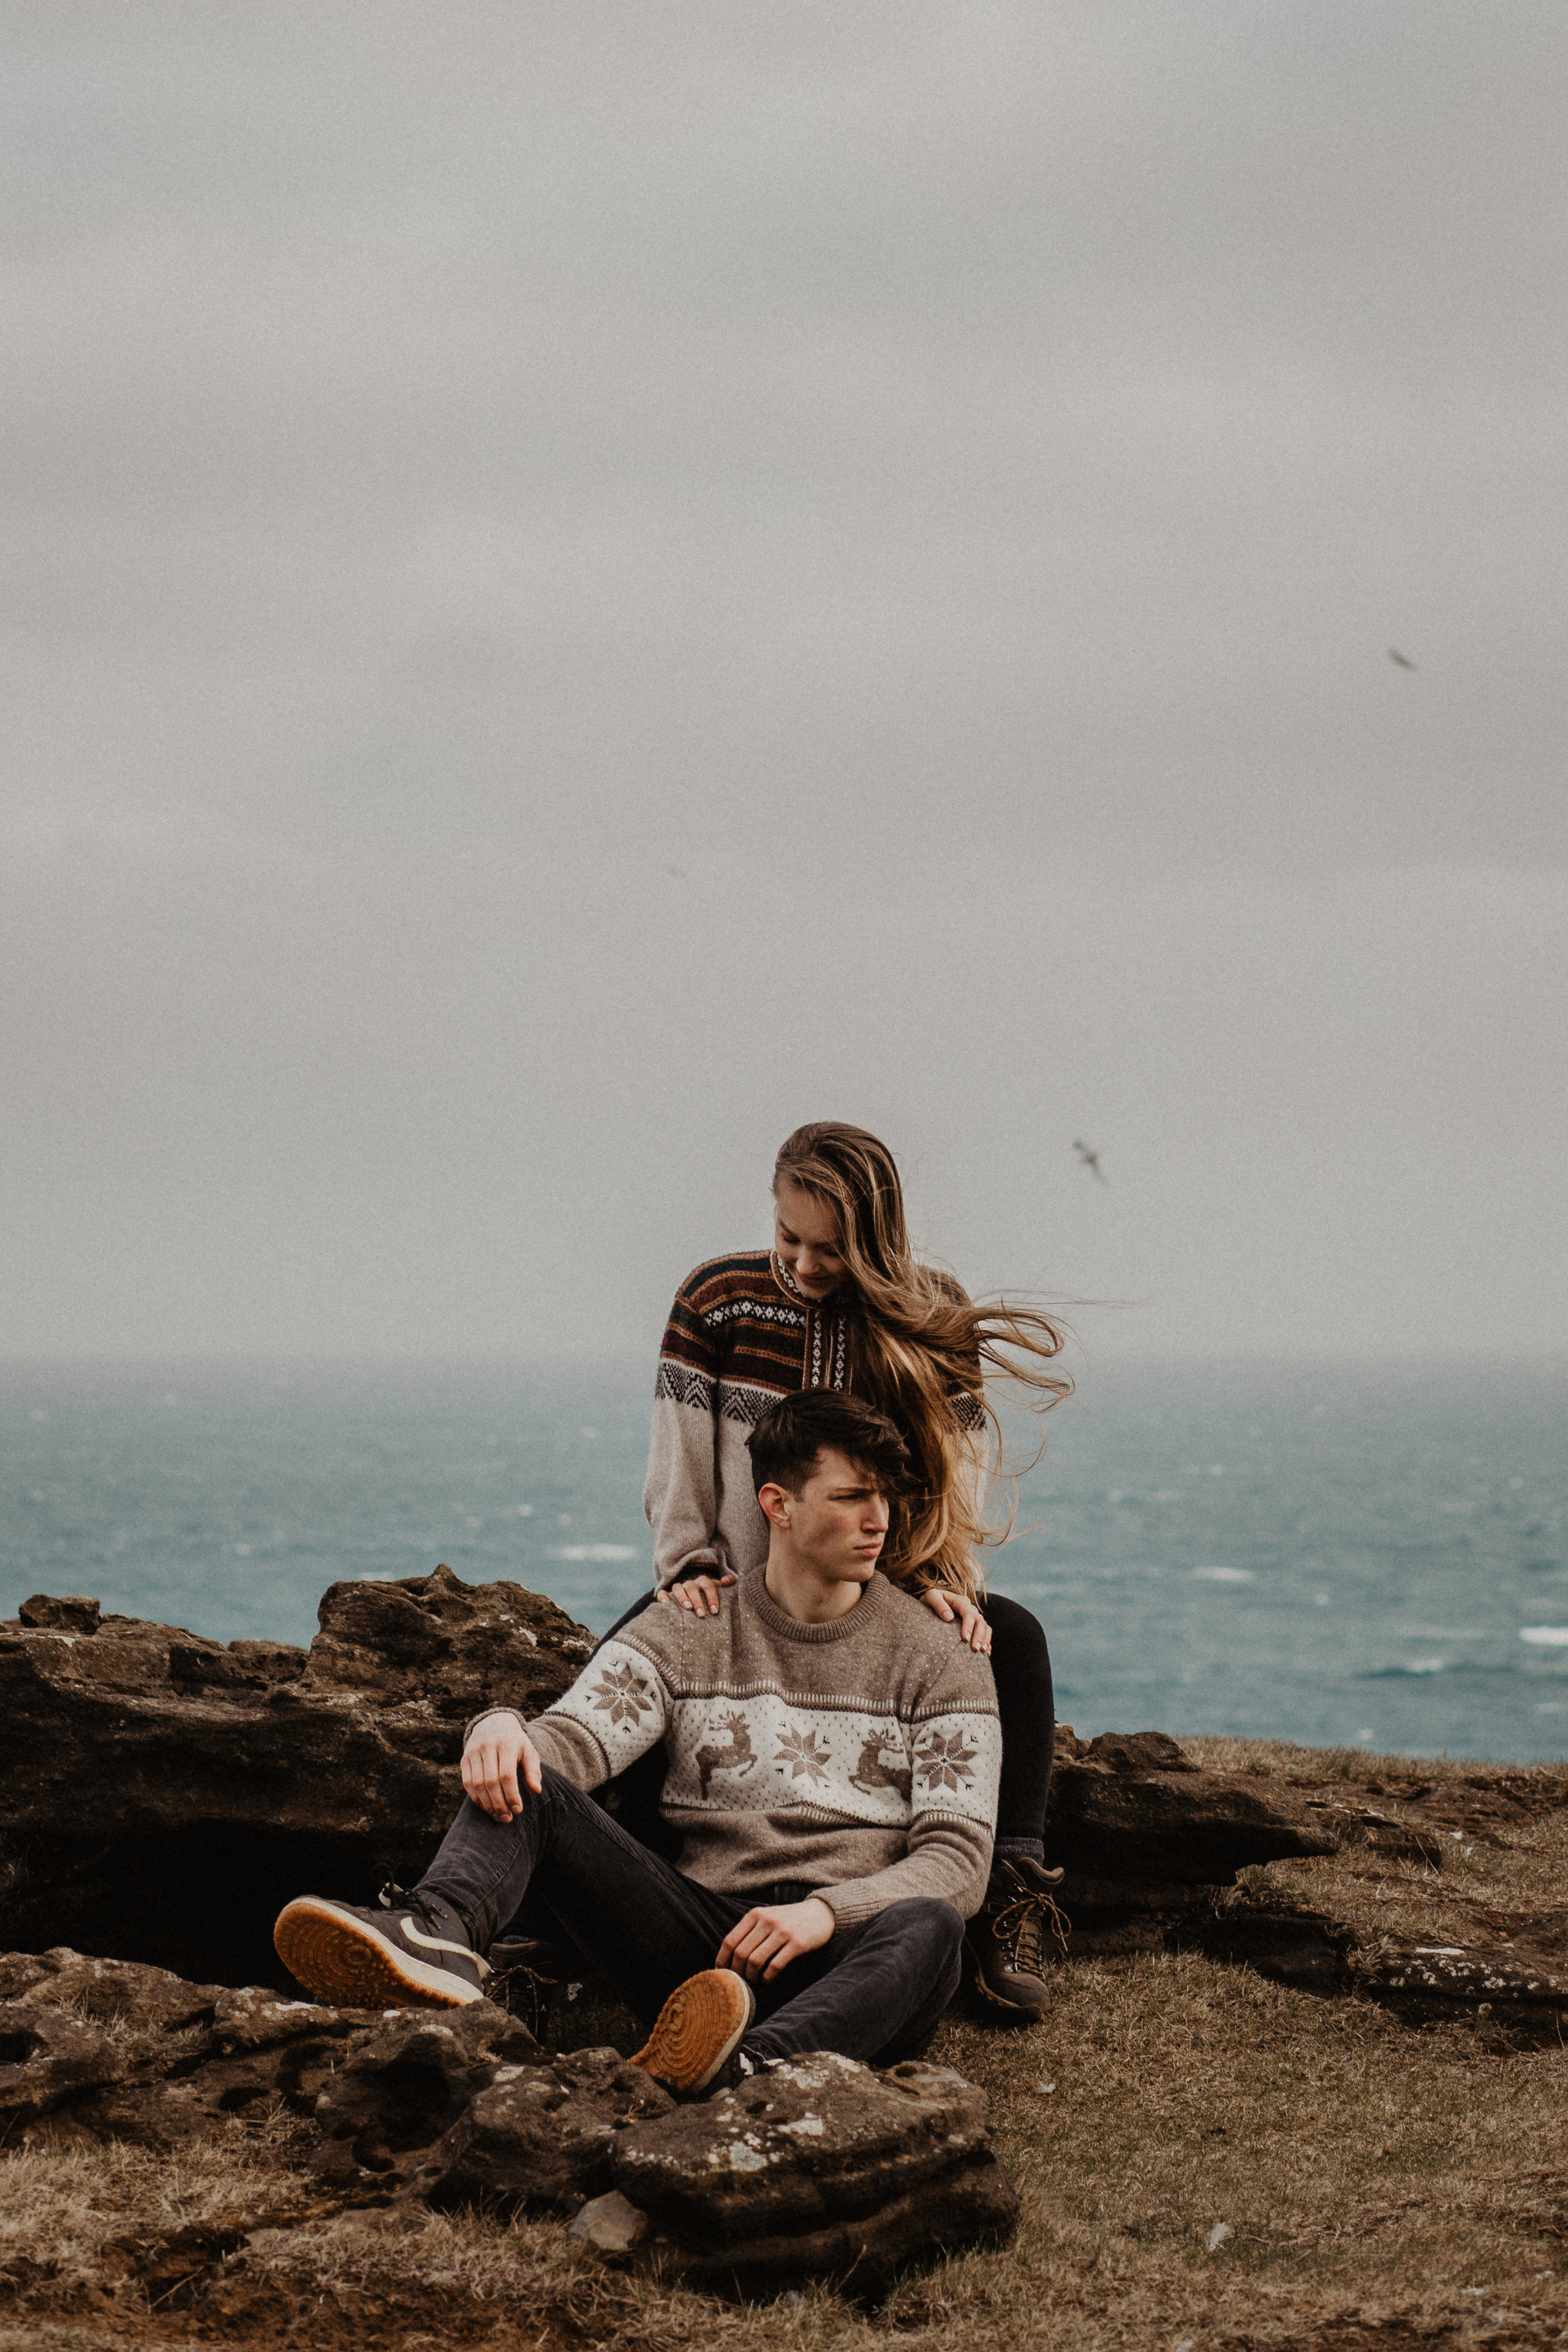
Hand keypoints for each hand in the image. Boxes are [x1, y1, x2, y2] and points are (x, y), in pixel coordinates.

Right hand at [461, 1711, 541, 1821]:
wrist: (494, 1723)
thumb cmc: (516, 1742)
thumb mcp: (529, 1751)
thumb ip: (534, 1769)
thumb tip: (537, 1790)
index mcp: (506, 1744)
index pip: (507, 1775)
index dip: (512, 1795)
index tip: (518, 1810)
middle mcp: (487, 1746)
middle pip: (490, 1782)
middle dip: (499, 1804)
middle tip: (508, 1818)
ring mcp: (473, 1752)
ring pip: (477, 1785)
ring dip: (487, 1805)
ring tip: (498, 1816)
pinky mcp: (464, 1759)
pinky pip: (467, 1783)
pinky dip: (476, 1799)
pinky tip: (486, 1807)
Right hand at [654, 1572, 736, 1618]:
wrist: (694, 1593)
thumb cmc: (708, 1596)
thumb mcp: (718, 1589)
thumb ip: (727, 1585)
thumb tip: (728, 1580)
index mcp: (703, 1582)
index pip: (708, 1585)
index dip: (712, 1597)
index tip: (714, 1611)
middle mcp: (690, 1583)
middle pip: (693, 1587)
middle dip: (697, 1600)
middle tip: (701, 1615)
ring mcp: (679, 1588)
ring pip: (678, 1588)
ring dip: (682, 1597)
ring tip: (687, 1609)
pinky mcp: (668, 1594)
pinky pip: (663, 1592)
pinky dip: (663, 1596)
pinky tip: (664, 1603)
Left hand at [716, 1896, 835, 1983]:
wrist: (820, 1913)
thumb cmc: (789, 1920)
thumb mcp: (767, 1917)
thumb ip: (750, 1932)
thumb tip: (729, 1958)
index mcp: (755, 1914)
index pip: (730, 1940)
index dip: (722, 1960)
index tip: (720, 1973)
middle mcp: (766, 1921)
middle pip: (741, 1953)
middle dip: (737, 1972)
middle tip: (738, 1981)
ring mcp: (782, 1932)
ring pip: (756, 1960)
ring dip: (752, 1976)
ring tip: (753, 1981)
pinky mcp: (796, 1943)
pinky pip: (775, 1965)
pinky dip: (767, 1977)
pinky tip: (767, 1979)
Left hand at [920, 1586, 991, 1654]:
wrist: (930, 1602)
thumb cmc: (930, 1600)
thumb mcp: (931, 1596)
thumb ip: (938, 1604)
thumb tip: (949, 1618)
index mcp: (960, 1601)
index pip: (968, 1613)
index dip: (969, 1626)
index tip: (965, 1638)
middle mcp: (969, 1609)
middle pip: (980, 1621)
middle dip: (979, 1635)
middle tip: (975, 1649)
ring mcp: (973, 1617)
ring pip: (985, 1627)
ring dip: (985, 1639)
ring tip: (982, 1651)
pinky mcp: (973, 1626)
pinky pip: (985, 1633)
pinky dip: (987, 1642)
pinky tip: (986, 1653)